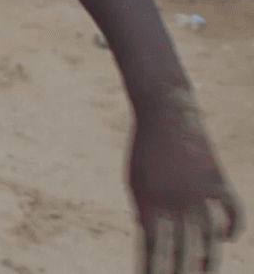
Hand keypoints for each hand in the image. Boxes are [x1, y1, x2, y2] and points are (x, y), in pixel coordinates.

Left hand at [129, 97, 240, 272]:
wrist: (164, 112)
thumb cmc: (146, 148)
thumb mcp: (136, 179)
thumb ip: (144, 208)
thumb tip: (148, 233)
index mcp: (148, 200)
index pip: (152, 246)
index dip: (152, 268)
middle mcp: (175, 199)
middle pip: (181, 247)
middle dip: (180, 272)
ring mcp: (199, 190)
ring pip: (208, 235)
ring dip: (207, 260)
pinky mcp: (217, 178)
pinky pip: (231, 209)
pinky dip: (234, 226)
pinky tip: (228, 240)